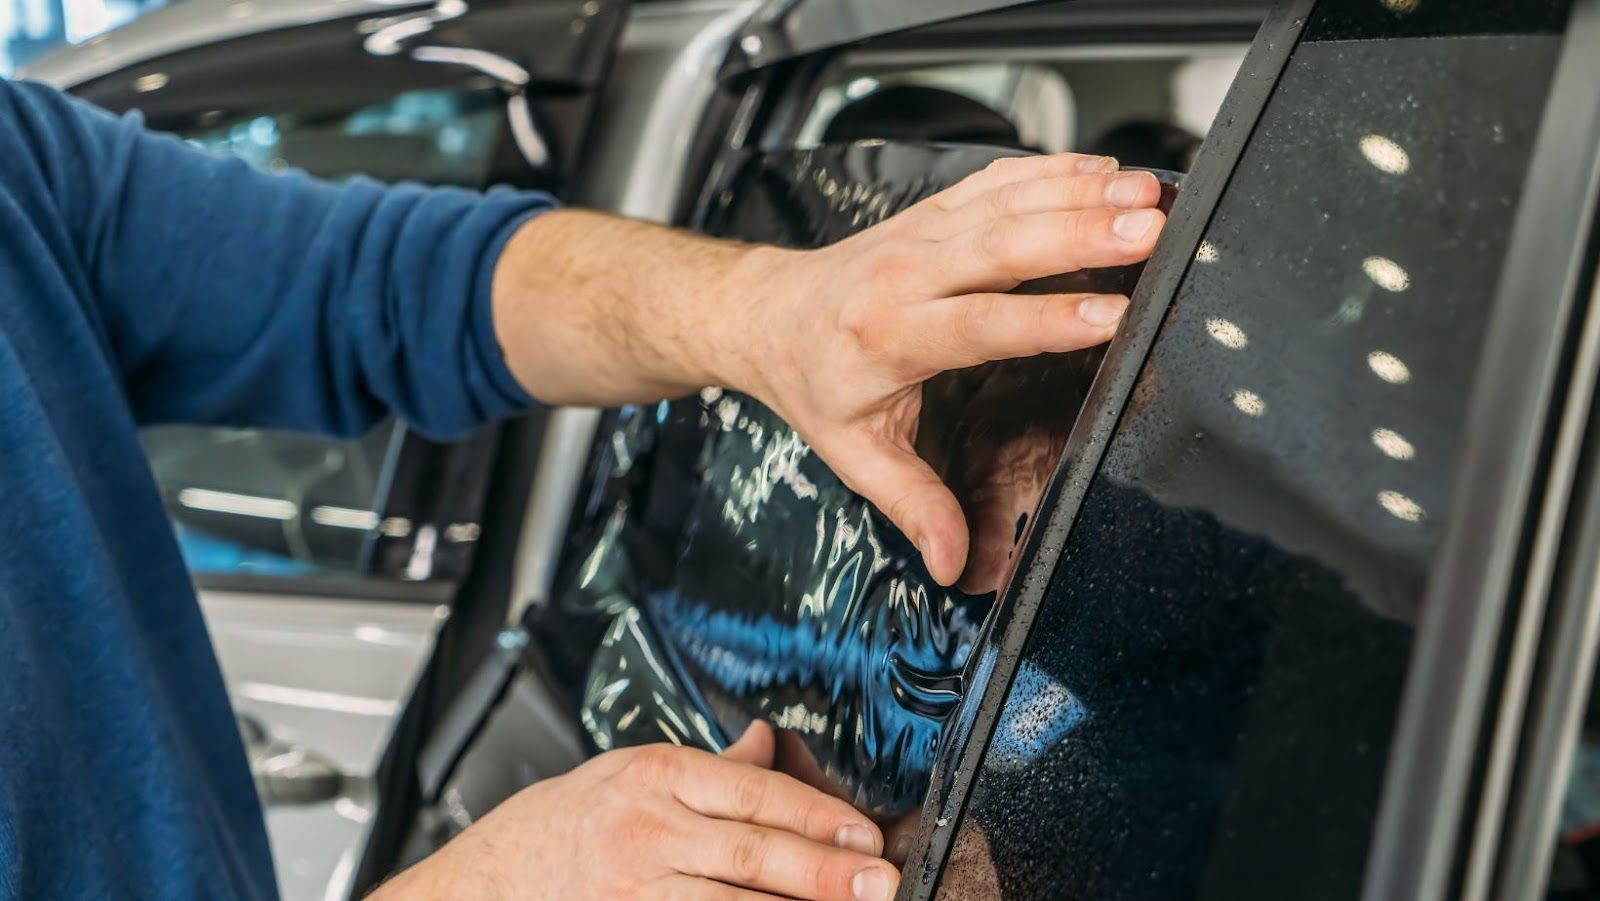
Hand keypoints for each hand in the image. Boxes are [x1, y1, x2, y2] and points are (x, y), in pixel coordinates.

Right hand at [372, 722, 898, 899]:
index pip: (755, 793)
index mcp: (657, 776)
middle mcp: (647, 831)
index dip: (819, 815)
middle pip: (753, 852)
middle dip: (824, 870)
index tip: (866, 835)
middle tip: (881, 881)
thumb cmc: (569, 820)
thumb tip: (772, 743)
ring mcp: (636, 888)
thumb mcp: (635, 771)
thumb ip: (713, 767)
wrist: (493, 875)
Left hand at [492, 152, 1165, 585]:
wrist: (765, 314)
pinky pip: (999, 180)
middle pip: (1002, 246)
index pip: (978, 323)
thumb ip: (910, 505)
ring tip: (1148, 194)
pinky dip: (1054, 171)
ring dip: (1079, 193)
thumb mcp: (853, 454)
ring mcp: (922, 233)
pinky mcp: (935, 210)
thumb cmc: (812, 383)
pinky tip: (1107, 170)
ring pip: (1007, 203)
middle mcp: (908, 274)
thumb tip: (952, 563)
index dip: (1046, 320)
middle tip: (1151, 230)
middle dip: (1080, 234)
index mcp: (890, 337)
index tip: (1111, 316)